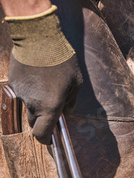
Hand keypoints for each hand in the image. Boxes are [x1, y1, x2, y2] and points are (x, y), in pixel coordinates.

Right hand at [6, 6, 82, 143]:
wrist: (39, 38)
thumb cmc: (62, 60)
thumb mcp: (76, 82)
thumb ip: (71, 101)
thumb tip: (67, 112)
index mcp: (50, 107)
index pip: (42, 134)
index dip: (46, 140)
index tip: (51, 139)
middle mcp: (32, 104)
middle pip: (34, 121)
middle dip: (43, 119)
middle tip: (53, 106)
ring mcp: (20, 93)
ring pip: (28, 104)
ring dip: (36, 100)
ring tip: (47, 82)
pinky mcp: (13, 82)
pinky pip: (22, 91)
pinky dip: (29, 88)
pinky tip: (37, 73)